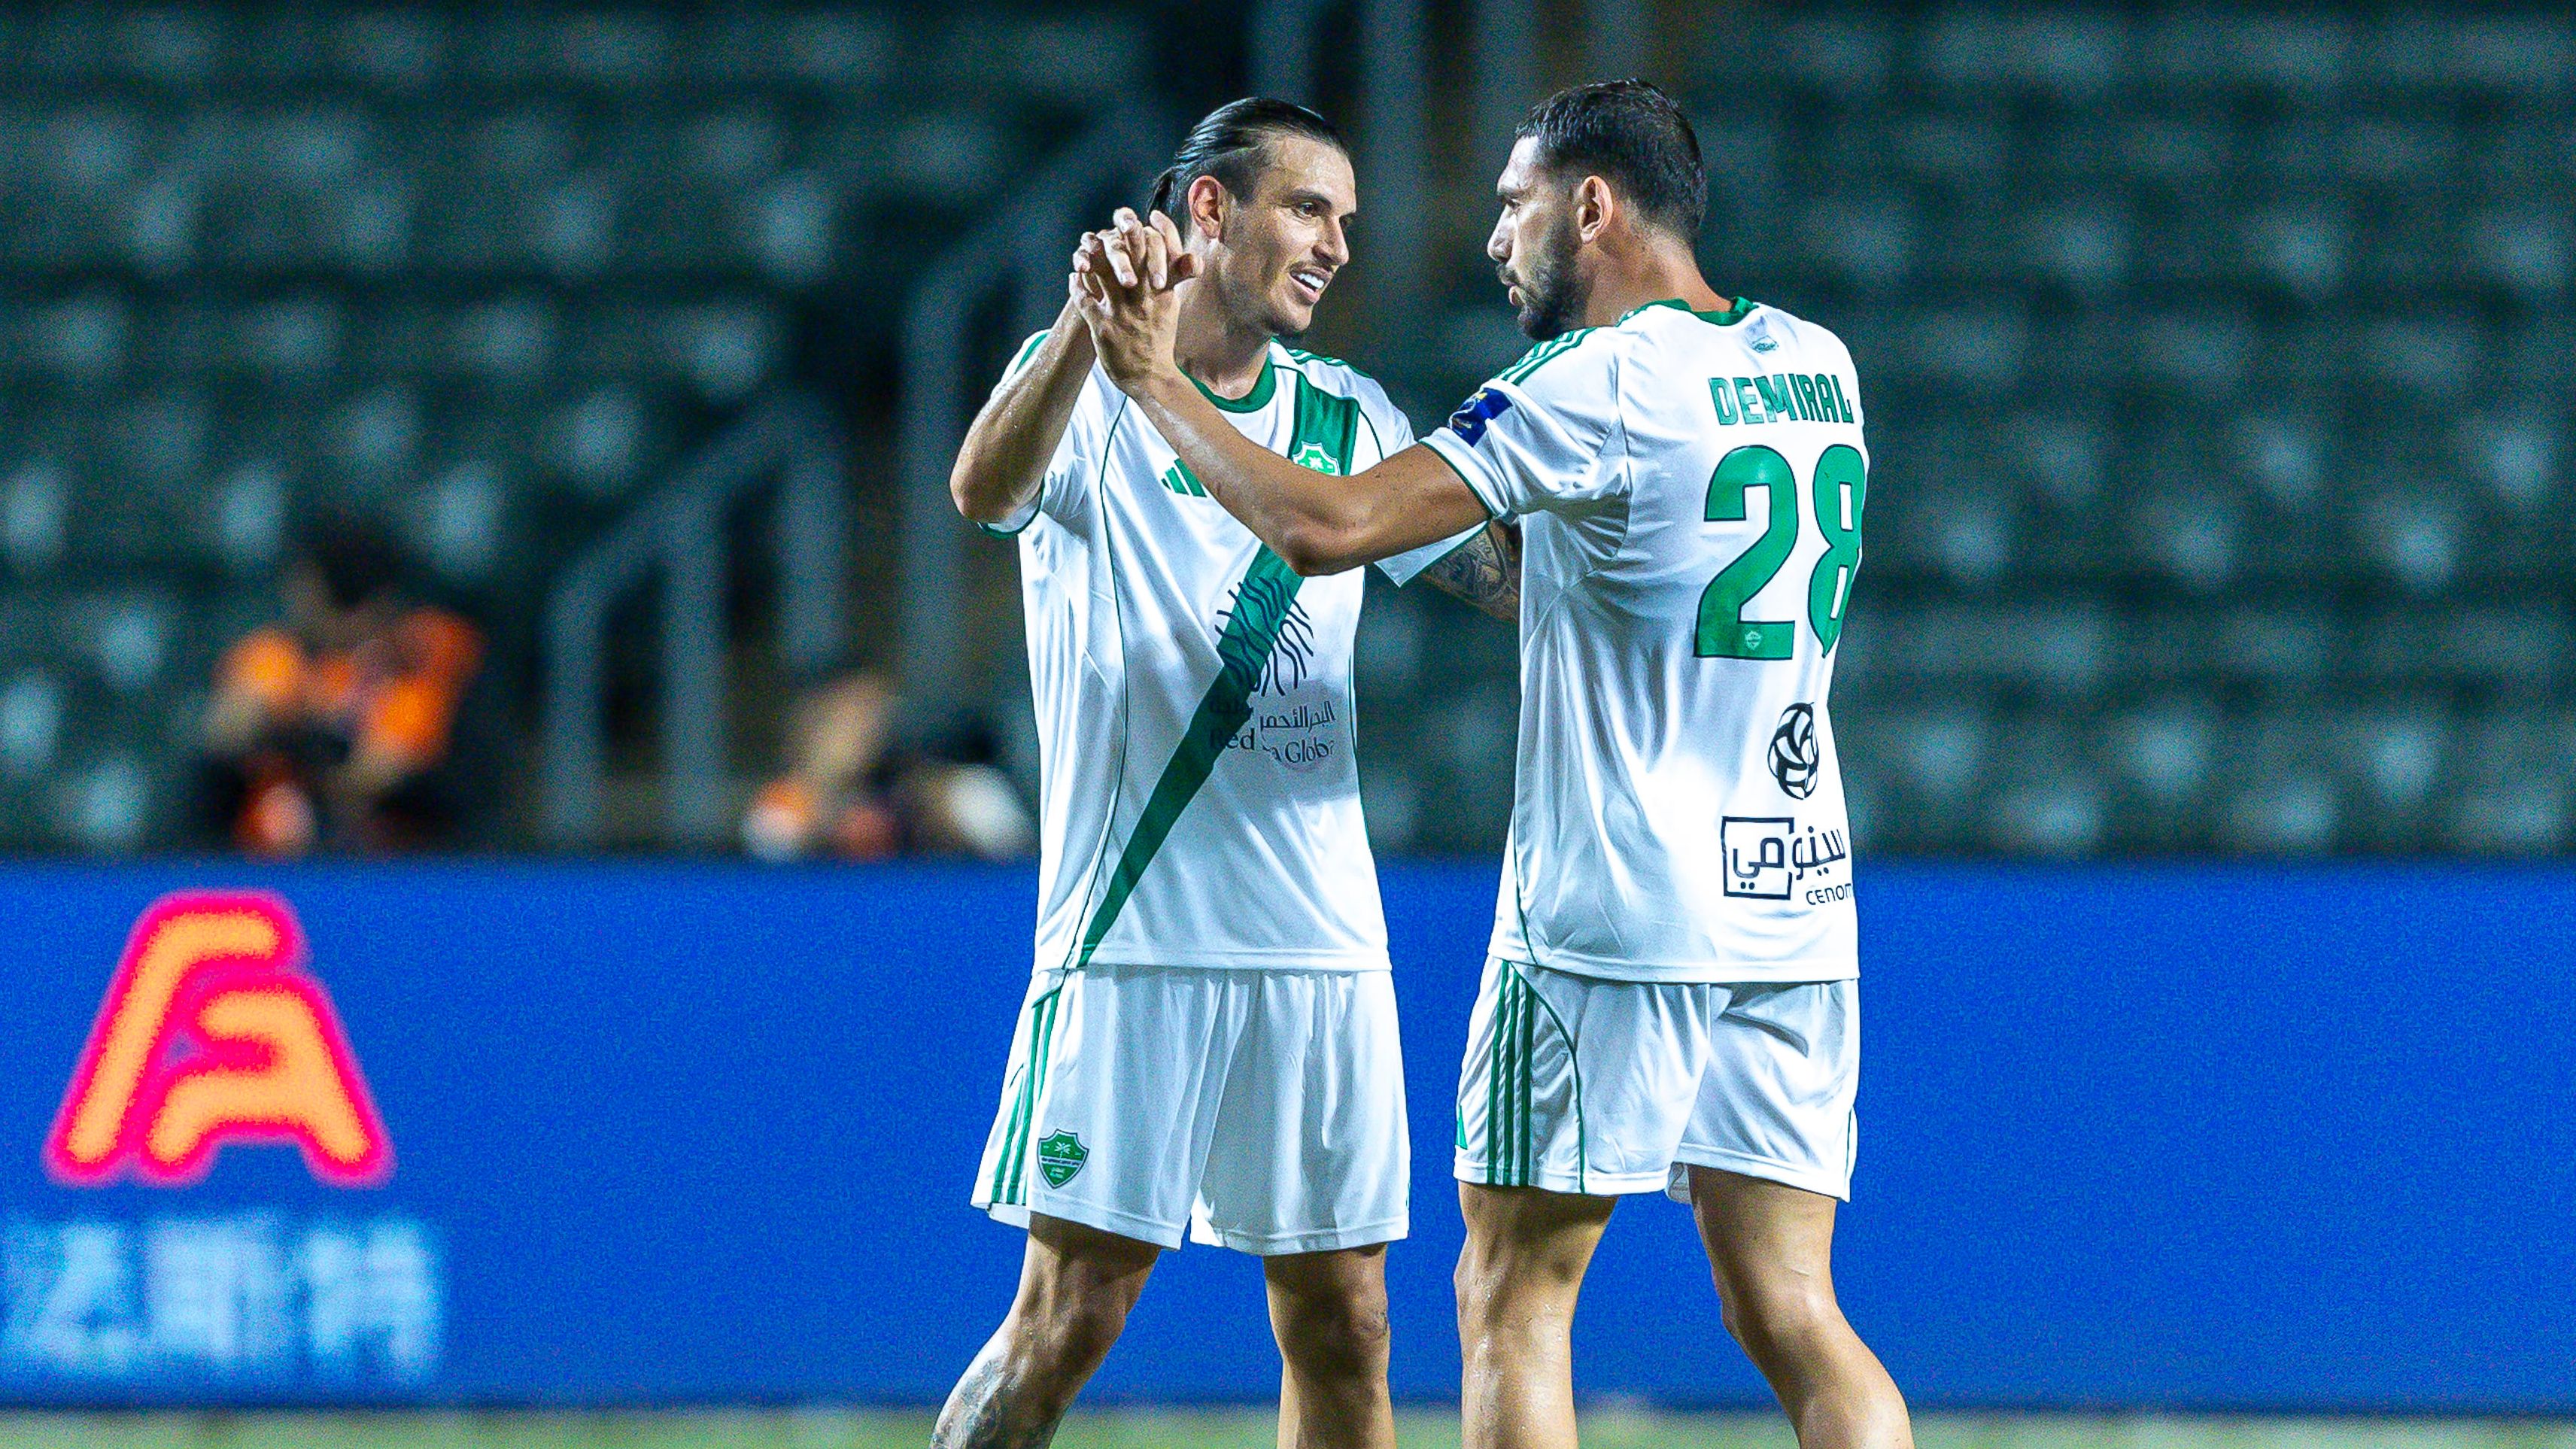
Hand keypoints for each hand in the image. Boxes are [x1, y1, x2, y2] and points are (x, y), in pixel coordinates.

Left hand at [1072, 209, 1194, 392]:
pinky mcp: (1102, 327)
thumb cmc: (1159, 339)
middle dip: (1125, 235)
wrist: (1150, 377)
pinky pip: (1084, 298)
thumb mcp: (1172, 306)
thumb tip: (1187, 255)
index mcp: (1164, 293)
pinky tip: (1075, 276)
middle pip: (1133, 257)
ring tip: (1085, 248)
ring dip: (1092, 257)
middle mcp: (1144, 300)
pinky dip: (1077, 284)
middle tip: (1116, 221)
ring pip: (1103, 273)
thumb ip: (1174, 279)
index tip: (1148, 216)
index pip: (1162, 254)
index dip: (1157, 230)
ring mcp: (1122, 313)